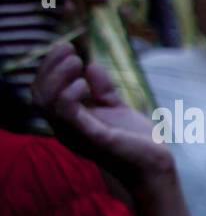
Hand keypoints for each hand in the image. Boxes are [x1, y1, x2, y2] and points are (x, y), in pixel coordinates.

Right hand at [32, 43, 171, 184]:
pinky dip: (68, 94)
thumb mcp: (116, 109)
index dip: (49, 67)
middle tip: (71, 51)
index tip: (67, 47)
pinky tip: (82, 83)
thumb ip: (103, 90)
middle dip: (50, 67)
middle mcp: (66, 130)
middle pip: (38, 94)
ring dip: (58, 76)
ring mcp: (76, 134)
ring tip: (77, 62)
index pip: (43, 92)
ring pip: (46, 102)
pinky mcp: (92, 137)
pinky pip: (66, 114)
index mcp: (69, 122)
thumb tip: (91, 65)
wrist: (156, 168)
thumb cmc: (136, 142)